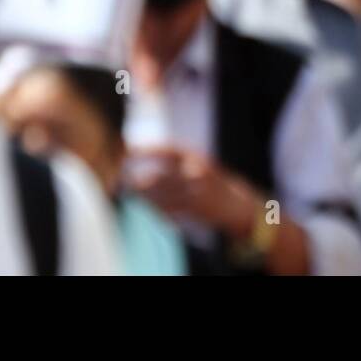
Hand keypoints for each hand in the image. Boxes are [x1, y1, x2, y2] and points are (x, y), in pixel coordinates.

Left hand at [128, 146, 259, 239]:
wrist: (235, 202)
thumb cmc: (209, 179)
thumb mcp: (197, 162)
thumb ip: (176, 160)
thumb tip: (144, 154)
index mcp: (195, 157)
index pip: (166, 151)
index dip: (147, 150)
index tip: (129, 151)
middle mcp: (196, 173)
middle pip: (161, 177)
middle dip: (141, 180)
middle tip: (125, 180)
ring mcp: (196, 192)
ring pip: (162, 196)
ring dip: (145, 197)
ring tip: (134, 195)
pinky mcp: (195, 210)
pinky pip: (169, 210)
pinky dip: (157, 209)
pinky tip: (149, 207)